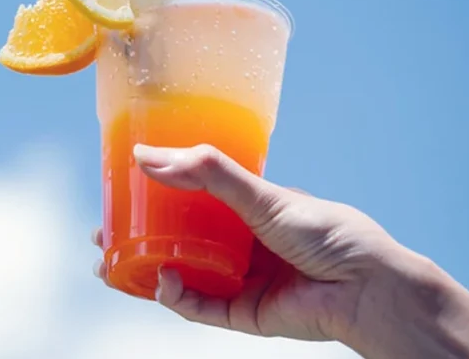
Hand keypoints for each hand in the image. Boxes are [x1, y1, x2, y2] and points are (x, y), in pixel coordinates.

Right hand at [91, 143, 403, 343]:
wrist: (365, 288)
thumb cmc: (327, 233)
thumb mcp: (261, 193)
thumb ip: (207, 173)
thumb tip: (148, 155)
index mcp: (246, 209)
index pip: (190, 200)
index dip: (154, 196)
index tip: (120, 190)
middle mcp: (238, 244)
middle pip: (176, 241)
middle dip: (137, 239)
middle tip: (103, 234)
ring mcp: (238, 280)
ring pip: (179, 276)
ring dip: (144, 271)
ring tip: (111, 264)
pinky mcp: (240, 314)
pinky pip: (197, 307)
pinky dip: (175, 297)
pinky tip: (162, 282)